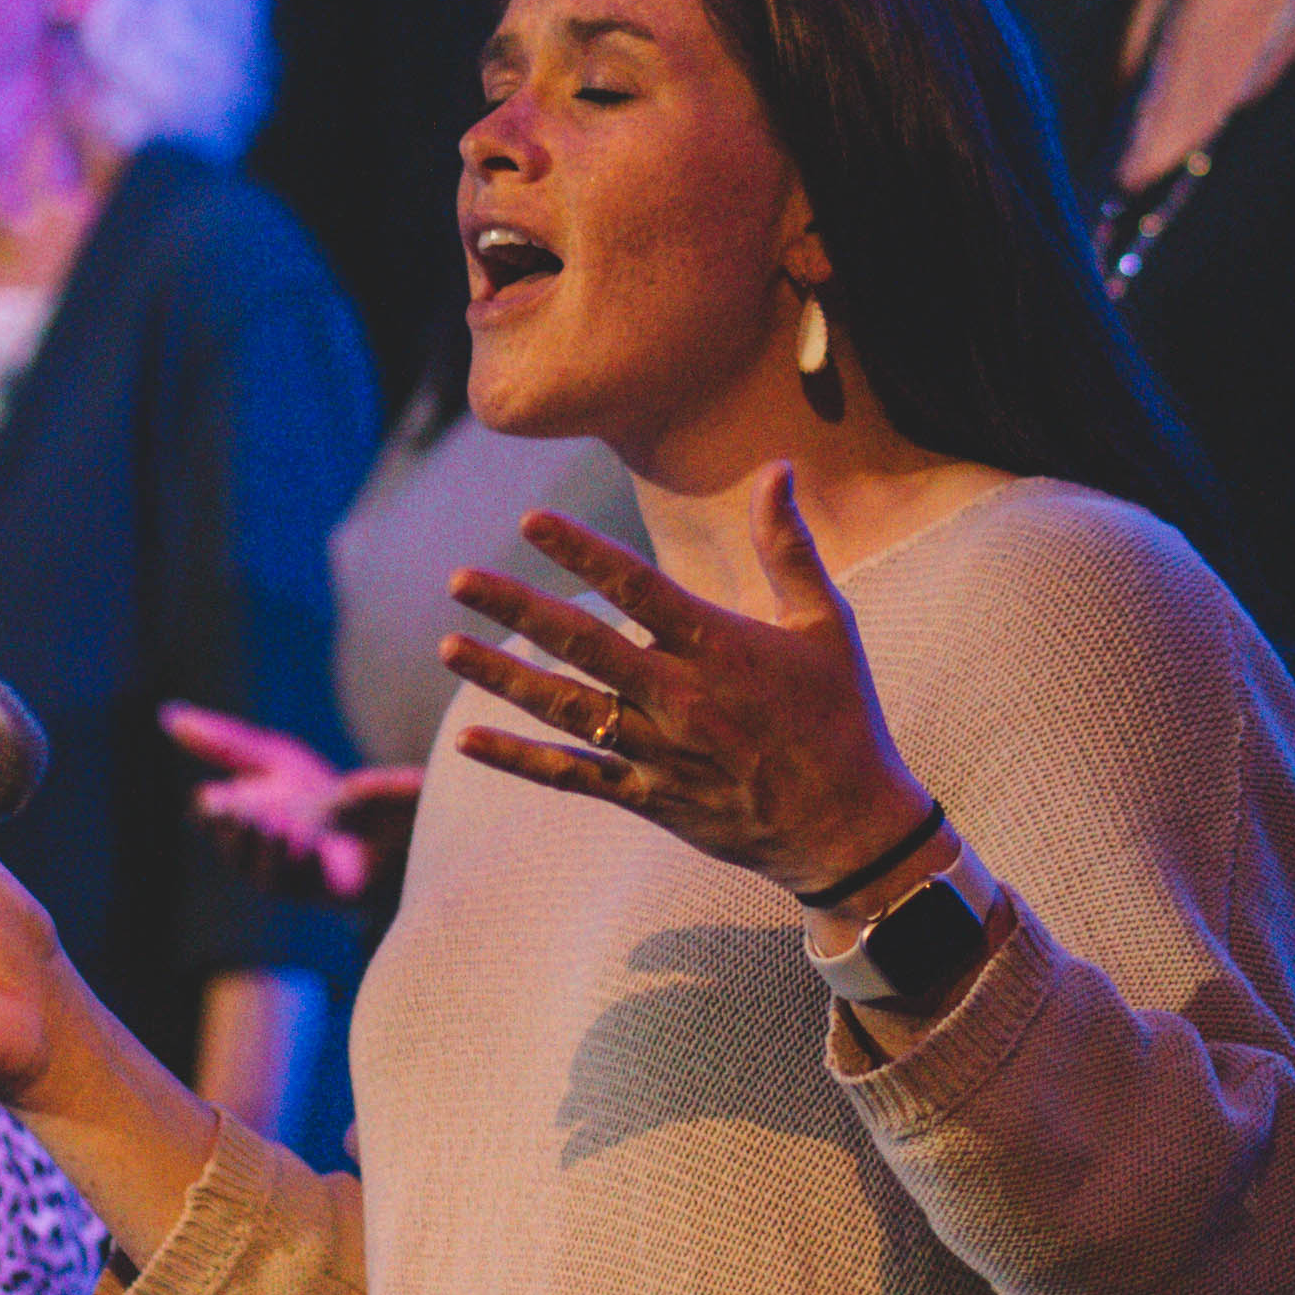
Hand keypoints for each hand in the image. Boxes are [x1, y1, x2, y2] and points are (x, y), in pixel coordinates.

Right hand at [161, 701, 422, 903]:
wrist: (385, 820)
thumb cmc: (320, 796)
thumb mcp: (272, 760)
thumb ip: (224, 742)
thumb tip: (167, 714)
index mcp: (243, 824)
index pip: (210, 818)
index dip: (211, 810)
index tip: (216, 798)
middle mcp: (262, 854)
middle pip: (234, 849)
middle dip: (236, 830)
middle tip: (237, 810)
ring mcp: (295, 876)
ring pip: (265, 874)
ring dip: (265, 847)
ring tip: (269, 823)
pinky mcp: (330, 890)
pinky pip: (307, 883)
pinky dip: (299, 860)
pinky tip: (301, 838)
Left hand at [437, 473, 925, 902]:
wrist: (847, 827)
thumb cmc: (841, 716)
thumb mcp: (826, 624)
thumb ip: (790, 546)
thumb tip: (777, 467)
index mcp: (720, 647)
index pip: (636, 586)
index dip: (580, 550)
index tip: (530, 520)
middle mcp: (678, 696)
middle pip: (581, 644)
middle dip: (515, 608)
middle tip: (459, 579)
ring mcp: (656, 751)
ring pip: (562, 709)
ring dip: (500, 675)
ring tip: (447, 645)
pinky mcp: (647, 796)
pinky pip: (569, 777)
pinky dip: (517, 759)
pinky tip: (468, 740)